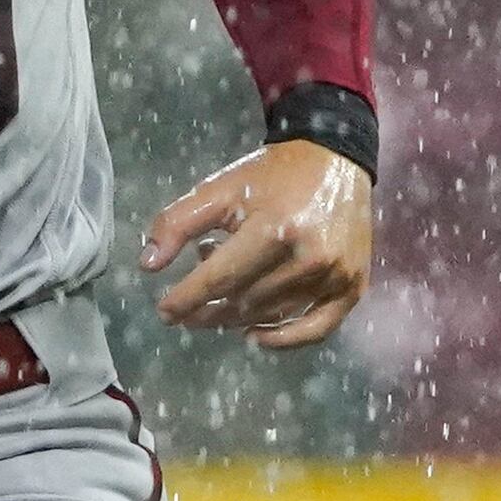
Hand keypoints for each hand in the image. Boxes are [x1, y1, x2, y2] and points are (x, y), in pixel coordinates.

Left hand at [143, 140, 373, 349]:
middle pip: (244, 301)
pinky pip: (316, 329)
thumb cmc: (270, 177)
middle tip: (186, 313)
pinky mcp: (353, 286)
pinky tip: (254, 336)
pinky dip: (284, 340)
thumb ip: (178, 223)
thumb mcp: (219, 189)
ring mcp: (336, 275)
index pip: (219, 278)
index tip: (164, 311)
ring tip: (216, 307)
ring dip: (237, 319)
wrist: (334, 160)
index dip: (186, 298)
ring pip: (272, 315)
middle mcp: (309, 256)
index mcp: (274, 228)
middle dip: (208, 311)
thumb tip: (147, 265)